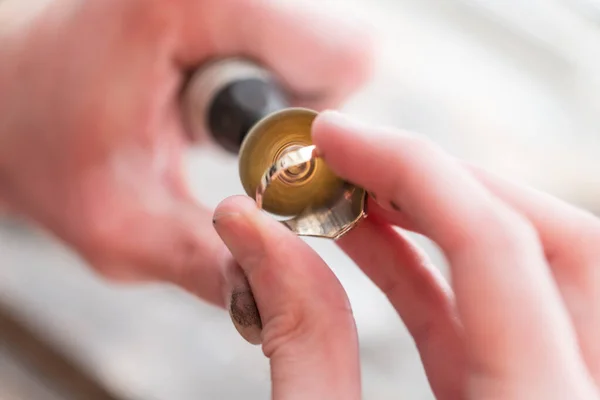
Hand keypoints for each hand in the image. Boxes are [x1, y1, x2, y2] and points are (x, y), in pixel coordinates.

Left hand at [0, 0, 371, 304]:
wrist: (8, 93)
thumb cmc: (41, 143)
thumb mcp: (119, 227)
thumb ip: (205, 261)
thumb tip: (277, 291)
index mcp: (187, 10)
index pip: (335, 56)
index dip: (320, 130)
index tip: (273, 170)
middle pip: (334, 52)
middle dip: (303, 122)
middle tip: (239, 157)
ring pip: (316, 50)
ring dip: (284, 106)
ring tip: (212, 131)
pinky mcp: (223, 5)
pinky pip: (289, 47)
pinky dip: (270, 89)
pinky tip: (214, 111)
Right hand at [213, 111, 599, 398]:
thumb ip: (301, 344)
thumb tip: (257, 235)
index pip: (497, 248)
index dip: (412, 171)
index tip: (339, 140)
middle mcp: (572, 398)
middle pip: (555, 241)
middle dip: (446, 181)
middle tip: (358, 159)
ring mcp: (556, 394)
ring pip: (536, 271)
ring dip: (438, 220)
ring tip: (355, 194)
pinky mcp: (523, 399)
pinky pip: (498, 316)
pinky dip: (433, 273)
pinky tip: (375, 245)